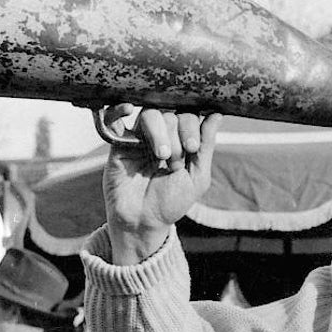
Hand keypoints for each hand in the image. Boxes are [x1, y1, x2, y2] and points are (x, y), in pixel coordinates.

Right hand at [101, 104, 221, 263]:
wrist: (143, 222)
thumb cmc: (171, 201)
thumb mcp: (197, 176)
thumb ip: (206, 146)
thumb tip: (217, 114)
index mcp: (181, 139)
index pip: (189, 115)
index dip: (192, 127)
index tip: (192, 149)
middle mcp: (161, 134)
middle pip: (171, 113)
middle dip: (177, 137)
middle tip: (174, 163)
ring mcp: (139, 137)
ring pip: (150, 114)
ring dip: (160, 134)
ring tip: (161, 157)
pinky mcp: (117, 143)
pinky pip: (114, 117)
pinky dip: (119, 109)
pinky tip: (128, 110)